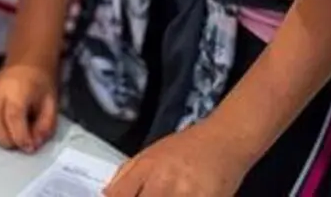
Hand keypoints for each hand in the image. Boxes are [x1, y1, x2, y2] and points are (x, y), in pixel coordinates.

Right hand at [0, 64, 57, 152]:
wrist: (25, 67)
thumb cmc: (39, 88)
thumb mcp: (52, 105)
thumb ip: (44, 127)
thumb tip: (32, 145)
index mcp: (18, 90)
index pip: (13, 115)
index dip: (20, 136)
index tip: (28, 147)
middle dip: (5, 139)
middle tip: (16, 139)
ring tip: (2, 133)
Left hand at [103, 123, 249, 196]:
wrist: (224, 140)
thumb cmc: (186, 148)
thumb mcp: (149, 154)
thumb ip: (125, 176)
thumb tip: (106, 194)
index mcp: (146, 168)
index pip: (119, 196)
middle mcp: (164, 181)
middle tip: (149, 195)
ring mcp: (186, 193)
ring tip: (164, 195)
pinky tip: (182, 196)